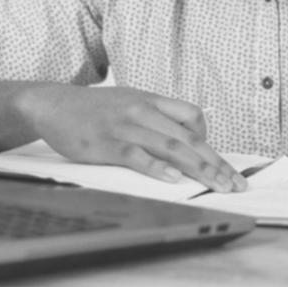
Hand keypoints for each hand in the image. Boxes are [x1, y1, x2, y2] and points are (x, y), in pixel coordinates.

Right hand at [14, 84, 244, 192]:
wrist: (52, 104)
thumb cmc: (94, 109)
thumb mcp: (129, 102)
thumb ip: (155, 118)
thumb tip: (182, 142)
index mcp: (151, 100)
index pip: (193, 116)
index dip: (210, 140)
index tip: (221, 164)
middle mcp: (143, 111)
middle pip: (189, 137)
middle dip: (216, 163)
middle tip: (235, 183)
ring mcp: (125, 126)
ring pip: (170, 147)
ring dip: (198, 169)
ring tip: (216, 186)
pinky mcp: (106, 142)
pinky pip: (136, 155)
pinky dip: (157, 168)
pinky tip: (173, 179)